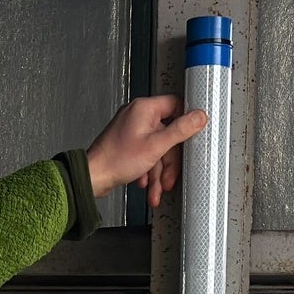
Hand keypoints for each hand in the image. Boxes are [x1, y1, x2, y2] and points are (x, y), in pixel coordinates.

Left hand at [87, 95, 206, 206]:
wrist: (93, 177)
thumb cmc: (116, 160)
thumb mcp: (156, 146)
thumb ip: (180, 130)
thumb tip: (199, 116)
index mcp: (145, 108)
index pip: (176, 105)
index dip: (186, 121)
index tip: (192, 135)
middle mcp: (138, 115)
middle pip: (168, 134)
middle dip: (169, 161)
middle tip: (170, 177)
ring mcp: (132, 130)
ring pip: (157, 148)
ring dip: (159, 171)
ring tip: (157, 188)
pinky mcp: (128, 144)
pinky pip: (146, 153)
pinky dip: (148, 169)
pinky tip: (145, 182)